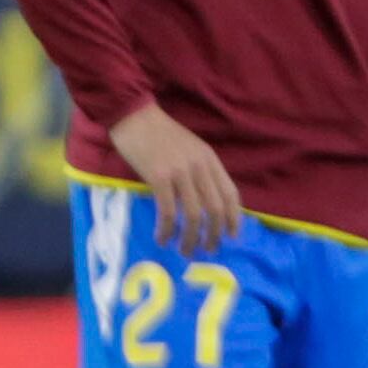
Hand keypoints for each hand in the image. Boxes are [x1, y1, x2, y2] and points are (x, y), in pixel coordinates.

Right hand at [107, 103, 242, 253]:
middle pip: (215, 209)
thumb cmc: (159, 133)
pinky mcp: (158, 177)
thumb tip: (204, 199)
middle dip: (214, 235)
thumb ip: (199, 169)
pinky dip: (166, 229)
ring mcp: (180, 172)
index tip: (231, 237)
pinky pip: (167, 211)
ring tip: (185, 251)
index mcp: (209, 159)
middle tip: (208, 250)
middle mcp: (200, 167)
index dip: (234, 219)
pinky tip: (162, 239)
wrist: (134, 116)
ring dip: (190, 238)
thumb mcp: (189, 148)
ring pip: (193, 214)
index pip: (231, 194)